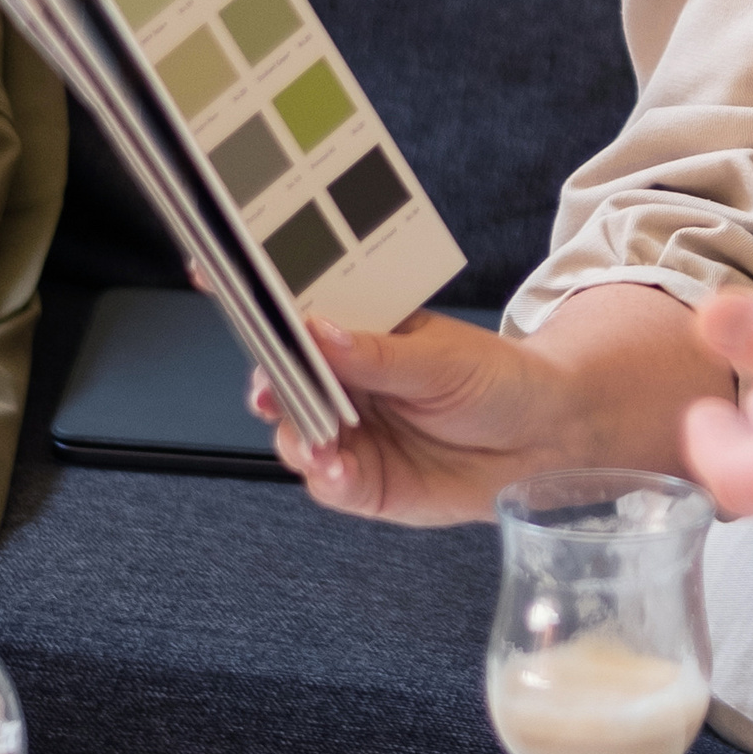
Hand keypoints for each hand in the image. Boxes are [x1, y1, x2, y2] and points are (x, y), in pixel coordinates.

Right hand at [250, 277, 730, 524]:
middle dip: (265, 379)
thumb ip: (376, 352)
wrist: (544, 440)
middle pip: (279, 376)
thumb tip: (316, 328)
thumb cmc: (497, 381)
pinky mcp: (362, 482)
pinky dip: (324, 475)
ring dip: (295, 434)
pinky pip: (325, 481)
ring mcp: (347, 432)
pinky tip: (337, 469)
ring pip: (292, 432)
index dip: (251, 295)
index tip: (208, 272)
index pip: (293, 311)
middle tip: (268, 385)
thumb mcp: (441, 358)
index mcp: (357, 333)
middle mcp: (342, 382)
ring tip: (317, 438)